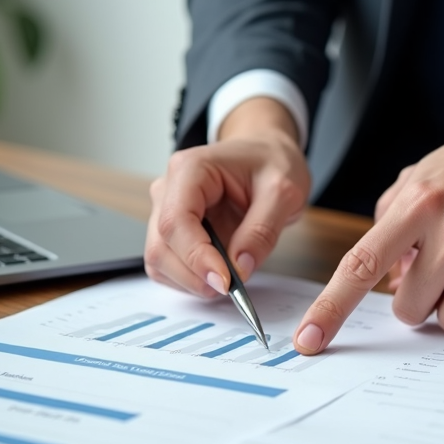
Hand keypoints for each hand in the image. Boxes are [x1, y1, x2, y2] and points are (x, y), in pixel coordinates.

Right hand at [145, 97, 309, 296]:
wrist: (267, 154)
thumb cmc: (272, 164)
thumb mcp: (283, 192)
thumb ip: (262, 230)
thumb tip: (241, 269)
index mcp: (190, 170)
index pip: (176, 222)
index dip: (196, 258)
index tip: (225, 283)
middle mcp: (168, 189)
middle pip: (161, 246)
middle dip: (194, 276)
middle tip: (233, 289)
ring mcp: (166, 211)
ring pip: (160, 260)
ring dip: (191, 281)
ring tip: (230, 281)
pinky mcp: (173, 232)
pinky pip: (168, 265)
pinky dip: (190, 280)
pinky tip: (218, 276)